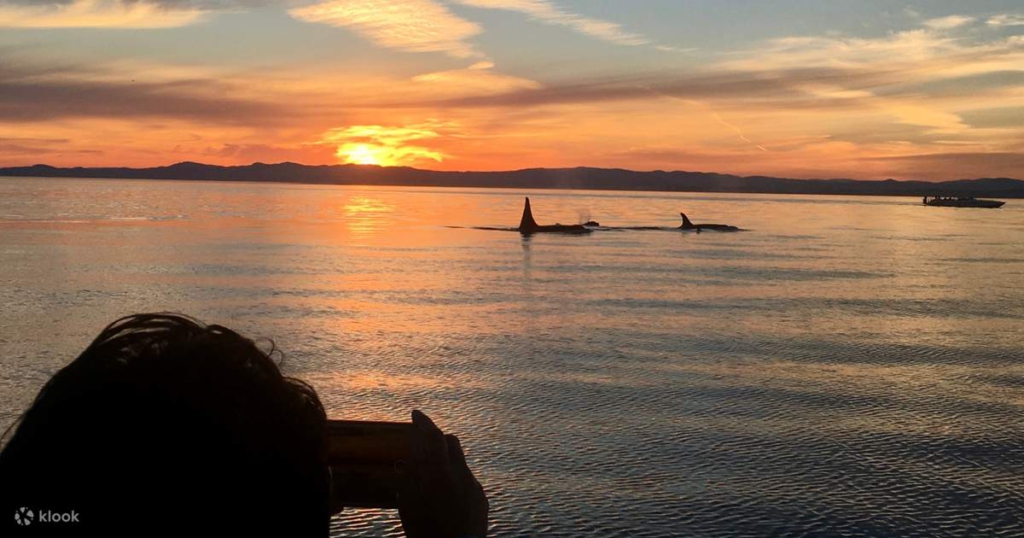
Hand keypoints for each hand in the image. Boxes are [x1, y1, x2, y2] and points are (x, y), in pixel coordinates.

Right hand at [398, 410, 488, 537]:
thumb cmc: (426, 531)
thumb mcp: (409, 503)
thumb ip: (411, 474)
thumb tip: (411, 453)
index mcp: (439, 473)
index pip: (433, 436)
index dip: (424, 422)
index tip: (416, 414)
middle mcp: (460, 474)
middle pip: (451, 442)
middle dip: (437, 438)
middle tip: (424, 442)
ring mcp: (474, 485)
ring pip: (460, 462)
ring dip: (446, 462)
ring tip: (432, 477)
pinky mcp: (482, 498)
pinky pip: (468, 481)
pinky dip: (456, 481)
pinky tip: (447, 498)